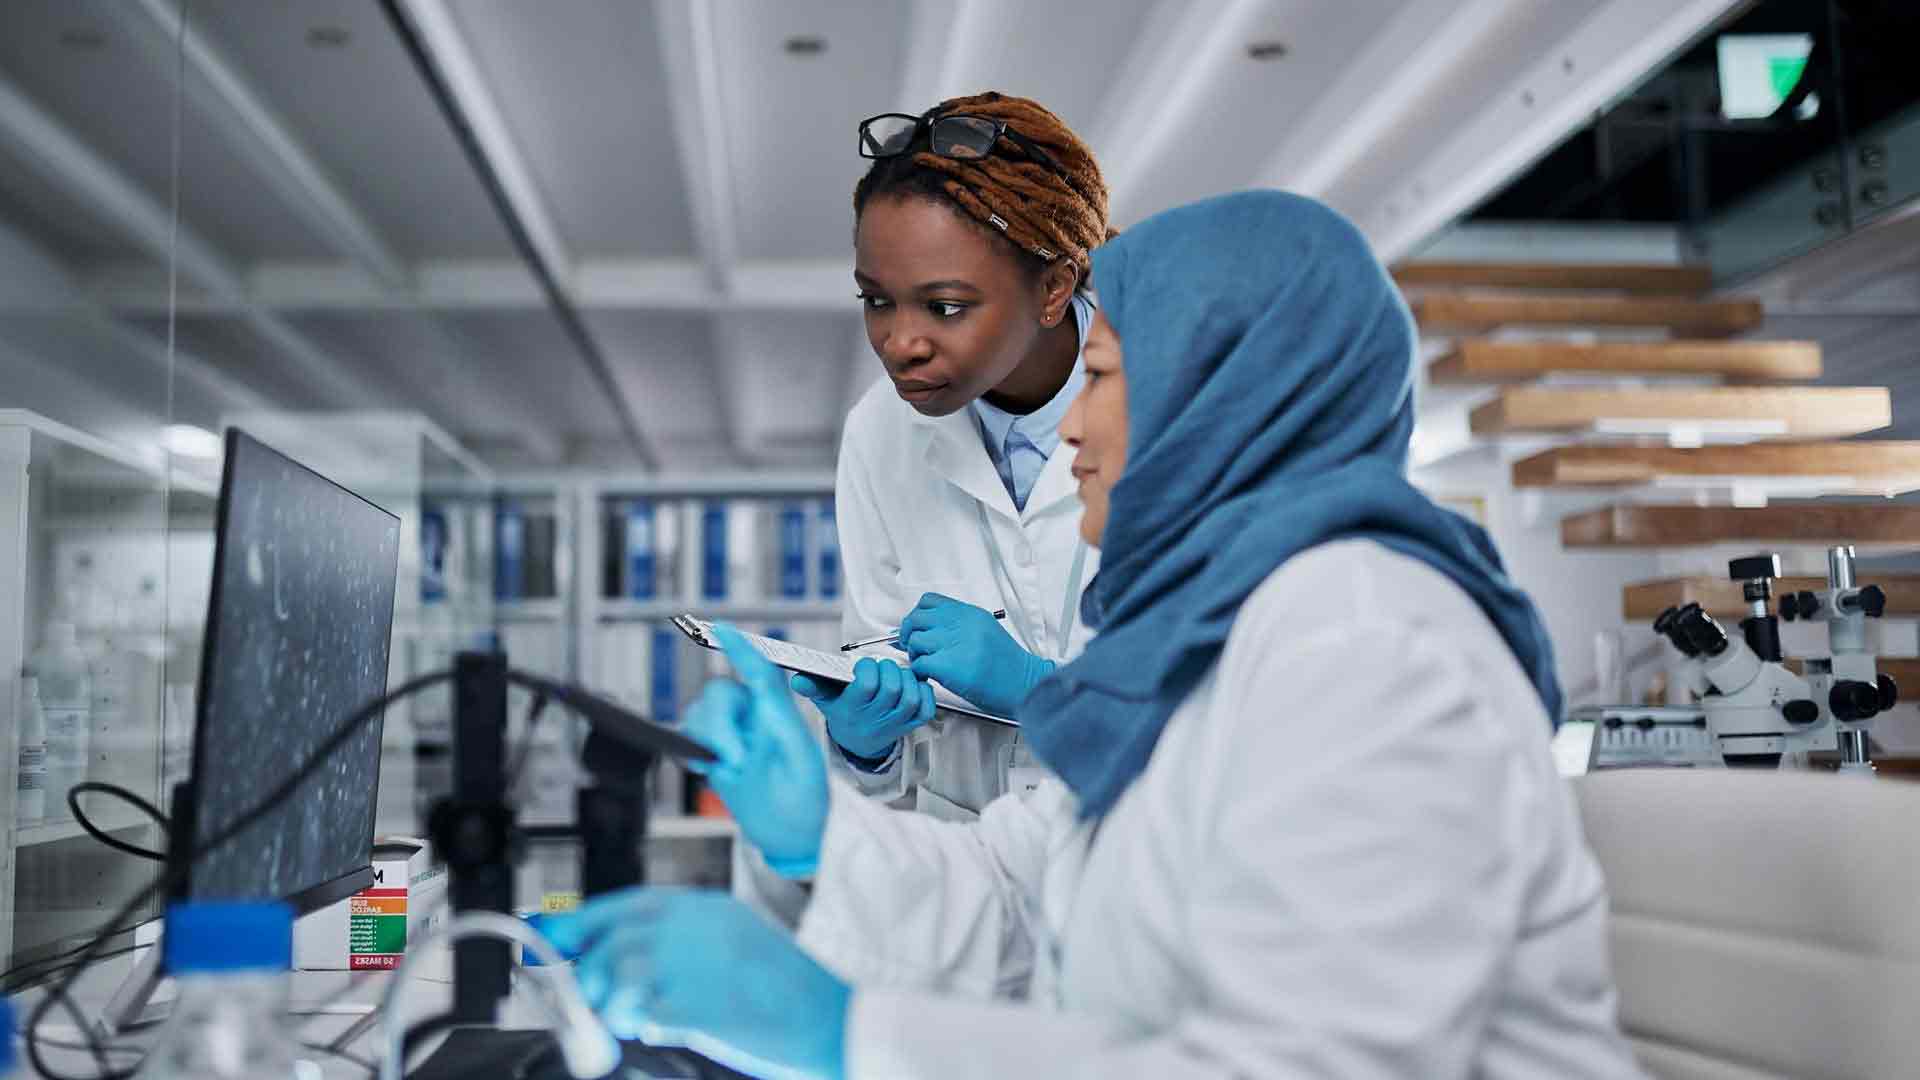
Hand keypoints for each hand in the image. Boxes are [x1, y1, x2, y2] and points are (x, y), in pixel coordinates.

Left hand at [542, 888, 848, 1079]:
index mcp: (708, 908)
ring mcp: (691, 960)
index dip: (586, 923)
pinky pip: (636, 1011)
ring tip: (636, 1017)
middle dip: (588, 967)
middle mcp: (694, 925)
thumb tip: (626, 977)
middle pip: (610, 935)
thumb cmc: (791, 991)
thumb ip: (683, 955)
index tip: (556, 938)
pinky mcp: (691, 1001)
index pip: (628, 905)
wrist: (835, 1016)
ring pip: (615, 972)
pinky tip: (659, 1027)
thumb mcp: (736, 950)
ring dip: (612, 1001)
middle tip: (591, 994)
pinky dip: (635, 1023)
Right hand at [681, 623, 828, 876]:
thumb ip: (776, 709)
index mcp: (779, 715)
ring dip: (710, 739)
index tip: (722, 629)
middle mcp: (756, 721)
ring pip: (701, 714)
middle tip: (737, 760)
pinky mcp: (717, 758)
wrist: (794, 838)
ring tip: (734, 769)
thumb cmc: (806, 801)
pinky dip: (693, 747)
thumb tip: (759, 674)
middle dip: (720, 724)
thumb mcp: (796, 752)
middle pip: (721, 693)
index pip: (757, 670)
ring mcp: (736, 739)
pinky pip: (691, 736)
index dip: (740, 647)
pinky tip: (711, 767)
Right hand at [792, 657, 934, 762]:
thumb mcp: (825, 700)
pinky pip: (926, 708)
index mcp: (854, 709)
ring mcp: (896, 723)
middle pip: (892, 689)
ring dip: (907, 679)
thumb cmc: (843, 712)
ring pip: (911, 697)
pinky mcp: (912, 724)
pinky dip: (924, 693)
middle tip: (882, 667)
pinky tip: (913, 685)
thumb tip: (797, 680)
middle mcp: (876, 718)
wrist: (859, 741)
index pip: (867, 685)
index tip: (863, 665)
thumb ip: (812, 687)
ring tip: (897, 674)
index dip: (868, 668)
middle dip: (889, 670)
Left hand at [900, 594, 1055, 717]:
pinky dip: (919, 671)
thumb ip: (959, 626)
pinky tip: (928, 676)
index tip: (918, 628)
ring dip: (914, 654)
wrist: (1024, 686)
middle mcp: (962, 624)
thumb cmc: (1008, 666)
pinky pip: (919, 663)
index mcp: (971, 614)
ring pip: (915, 639)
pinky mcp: (949, 665)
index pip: (929, 601)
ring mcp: (955, 643)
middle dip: (908, 633)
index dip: (918, 615)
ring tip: (924, 664)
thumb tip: (929, 628)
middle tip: (913, 647)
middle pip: (916, 618)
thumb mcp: (986, 632)